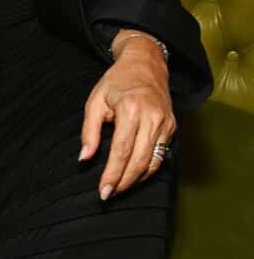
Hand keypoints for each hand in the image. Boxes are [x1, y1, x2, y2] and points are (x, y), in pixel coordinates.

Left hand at [80, 36, 174, 198]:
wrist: (145, 63)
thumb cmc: (117, 82)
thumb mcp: (95, 101)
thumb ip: (89, 132)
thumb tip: (85, 158)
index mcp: (132, 110)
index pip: (122, 151)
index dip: (112, 175)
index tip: (103, 191)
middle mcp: (153, 118)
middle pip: (139, 161)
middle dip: (124, 182)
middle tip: (109, 194)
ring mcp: (166, 123)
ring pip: (153, 161)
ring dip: (136, 179)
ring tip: (120, 188)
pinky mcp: (172, 126)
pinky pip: (160, 154)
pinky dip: (148, 168)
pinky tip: (134, 175)